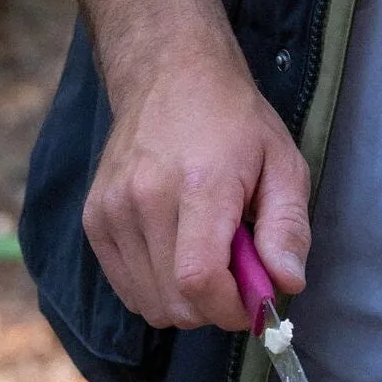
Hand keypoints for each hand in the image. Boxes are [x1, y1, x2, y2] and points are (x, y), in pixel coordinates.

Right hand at [84, 48, 309, 332]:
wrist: (170, 73)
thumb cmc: (234, 119)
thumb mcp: (283, 161)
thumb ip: (288, 226)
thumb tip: (286, 285)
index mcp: (200, 184)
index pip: (199, 280)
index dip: (229, 308)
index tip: (253, 300)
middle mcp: (145, 199)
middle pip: (174, 302)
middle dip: (213, 305)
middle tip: (235, 270)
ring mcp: (112, 210)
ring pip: (148, 302)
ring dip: (184, 298)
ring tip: (205, 251)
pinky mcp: (93, 218)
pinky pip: (126, 287)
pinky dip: (155, 285)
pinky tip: (176, 248)